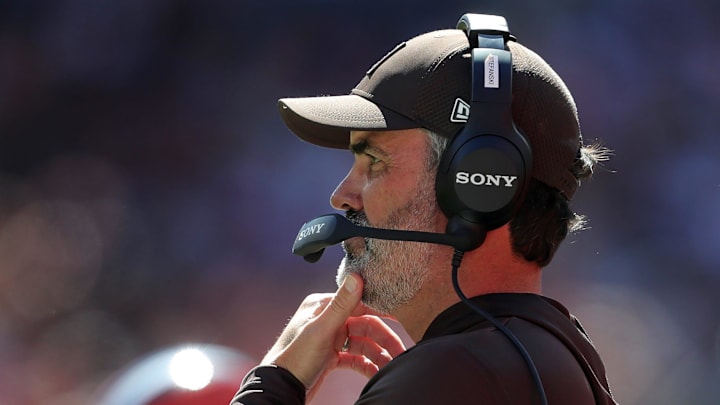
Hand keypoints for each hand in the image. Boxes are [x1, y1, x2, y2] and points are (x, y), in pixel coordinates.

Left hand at [261, 273, 405, 400]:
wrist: (281, 388)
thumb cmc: (295, 358)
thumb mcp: (321, 330)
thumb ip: (341, 305)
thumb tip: (356, 277)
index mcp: (323, 307)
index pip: (360, 305)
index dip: (382, 313)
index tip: (403, 318)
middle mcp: (326, 320)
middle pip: (365, 326)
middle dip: (384, 340)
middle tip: (401, 351)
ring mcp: (329, 339)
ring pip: (362, 344)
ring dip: (378, 354)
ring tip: (392, 366)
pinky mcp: (329, 357)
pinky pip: (354, 358)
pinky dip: (367, 365)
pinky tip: (377, 372)